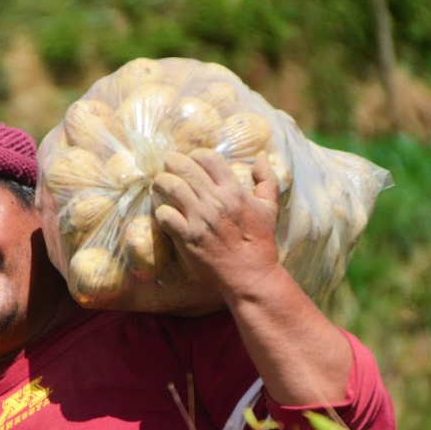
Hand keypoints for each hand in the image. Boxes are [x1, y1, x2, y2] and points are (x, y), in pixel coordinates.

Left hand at [152, 149, 281, 299]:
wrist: (250, 275)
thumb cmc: (260, 241)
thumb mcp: (270, 208)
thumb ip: (267, 179)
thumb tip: (262, 156)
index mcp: (234, 191)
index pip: (208, 158)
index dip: (196, 155)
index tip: (191, 160)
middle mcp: (215, 202)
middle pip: (185, 168)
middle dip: (172, 162)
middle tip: (168, 164)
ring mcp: (199, 219)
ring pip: (171, 186)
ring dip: (162, 182)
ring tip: (160, 183)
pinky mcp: (187, 237)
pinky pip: (164, 215)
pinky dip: (161, 211)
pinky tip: (164, 212)